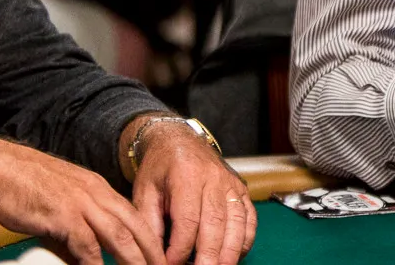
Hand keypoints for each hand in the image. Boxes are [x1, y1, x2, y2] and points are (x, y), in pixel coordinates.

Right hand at [0, 136, 165, 264]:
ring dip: (136, 259)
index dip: (150, 238)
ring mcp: (82, 203)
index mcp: (99, 189)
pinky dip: (97, 263)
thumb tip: (87, 262)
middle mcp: (97, 194)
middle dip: (153, 251)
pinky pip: (87, 244)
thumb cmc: (26, 188)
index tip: (160, 256)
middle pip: (136, 226)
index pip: (134, 216)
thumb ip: (78, 234)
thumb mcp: (62, 208)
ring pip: (120, 235)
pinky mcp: (63, 215)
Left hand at [127, 119, 255, 264]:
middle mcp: (214, 179)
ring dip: (230, 251)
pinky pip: (249, 217)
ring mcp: (231, 184)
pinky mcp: (241, 189)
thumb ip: (149, 224)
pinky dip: (245, 239)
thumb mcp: (144, 192)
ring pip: (237, 222)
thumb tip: (154, 257)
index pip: (187, 220)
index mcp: (186, 176)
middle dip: (209, 255)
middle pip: (215, 223)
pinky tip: (236, 255)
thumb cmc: (159, 169)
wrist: (179, 141)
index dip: (179, 248)